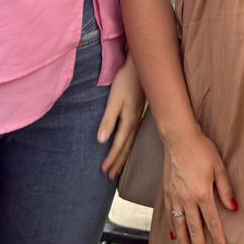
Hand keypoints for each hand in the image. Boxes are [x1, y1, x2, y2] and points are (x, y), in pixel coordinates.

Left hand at [97, 56, 144, 178]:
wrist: (143, 67)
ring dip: (123, 156)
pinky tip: (128, 145)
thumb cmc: (126, 80)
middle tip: (110, 177)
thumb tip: (101, 141)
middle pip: (126, 148)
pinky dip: (129, 145)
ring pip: (131, 143)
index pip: (118, 145)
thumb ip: (108, 120)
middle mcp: (135, 123)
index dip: (111, 159)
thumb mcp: (114, 99)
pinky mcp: (139, 113)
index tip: (103, 171)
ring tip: (118, 168)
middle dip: (118, 162)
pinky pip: (134, 135)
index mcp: (129, 121)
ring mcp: (139, 118)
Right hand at [162, 127, 235, 243]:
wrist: (178, 138)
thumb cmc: (201, 149)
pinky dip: (171, 227)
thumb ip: (226, 189)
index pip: (212, 221)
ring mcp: (174, 196)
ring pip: (179, 225)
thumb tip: (233, 208)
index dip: (217, 236)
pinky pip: (169, 214)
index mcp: (202, 193)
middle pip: (194, 228)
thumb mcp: (219, 167)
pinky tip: (173, 235)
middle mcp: (187, 199)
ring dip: (183, 242)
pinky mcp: (166, 191)